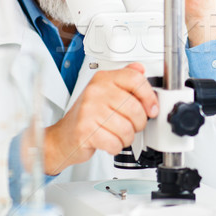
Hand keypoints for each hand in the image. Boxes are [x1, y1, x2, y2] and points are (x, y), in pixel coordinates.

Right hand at [29, 63, 158, 174]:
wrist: (63, 136)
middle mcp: (95, 91)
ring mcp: (89, 110)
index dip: (149, 96)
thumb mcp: (105, 92)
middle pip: (135, 108)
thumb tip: (140, 69)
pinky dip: (116, 146)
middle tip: (131, 125)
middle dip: (139, 123)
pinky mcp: (85, 130)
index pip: (135, 79)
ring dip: (127, 137)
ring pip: (127, 128)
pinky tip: (109, 141)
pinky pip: (115, 142)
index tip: (151, 108)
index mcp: (103, 79)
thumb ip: (124, 80)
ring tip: (118, 134)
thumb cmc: (87, 116)